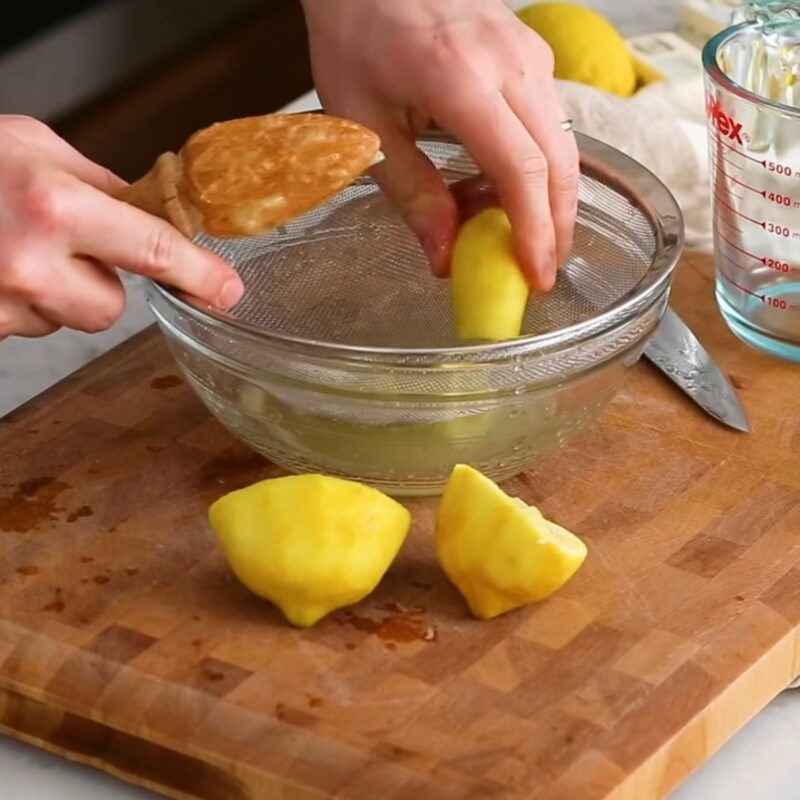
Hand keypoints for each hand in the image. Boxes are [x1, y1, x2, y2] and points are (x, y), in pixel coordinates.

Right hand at [0, 116, 242, 339]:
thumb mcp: (28, 146)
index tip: (225, 289)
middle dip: (101, 283)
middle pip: (112, 308)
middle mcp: (30, 264)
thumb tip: (141, 208)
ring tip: (15, 250)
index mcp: (53, 207)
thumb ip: (96, 183)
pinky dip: (23, 303)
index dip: (197, 274)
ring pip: (70, 319)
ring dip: (58, 295)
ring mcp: (5, 304)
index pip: (153, 251)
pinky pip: (31, 326)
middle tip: (62, 248)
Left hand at [301, 0, 578, 289]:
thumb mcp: (363, 125)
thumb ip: (409, 193)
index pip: (520, 170)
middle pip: (558, 160)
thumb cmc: (355, 35)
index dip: (535, 231)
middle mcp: (509, 62)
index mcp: (460, 79)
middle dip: (557, 225)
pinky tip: (502, 187)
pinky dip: (535, 163)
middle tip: (542, 271)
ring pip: (560, 141)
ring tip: (518, 236)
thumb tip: (445, 255)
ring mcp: (526, 51)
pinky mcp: (529, 51)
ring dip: (547, 197)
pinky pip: (546, 119)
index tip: (537, 274)